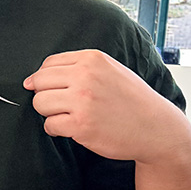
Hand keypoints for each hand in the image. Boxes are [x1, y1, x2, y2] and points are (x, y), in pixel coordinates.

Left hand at [23, 49, 184, 162]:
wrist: (157, 128)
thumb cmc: (131, 100)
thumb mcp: (109, 70)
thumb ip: (77, 68)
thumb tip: (33, 78)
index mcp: (91, 60)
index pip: (47, 64)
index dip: (45, 79)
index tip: (53, 89)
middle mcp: (85, 77)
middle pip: (39, 82)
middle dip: (43, 95)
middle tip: (60, 105)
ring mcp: (82, 101)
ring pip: (40, 103)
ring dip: (48, 112)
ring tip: (66, 116)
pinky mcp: (80, 125)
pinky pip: (49, 125)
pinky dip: (55, 129)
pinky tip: (71, 128)